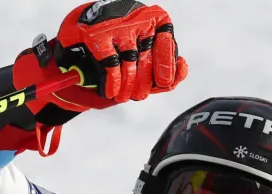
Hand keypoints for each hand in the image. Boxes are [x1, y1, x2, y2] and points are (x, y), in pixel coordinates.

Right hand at [56, 1, 187, 102]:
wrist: (89, 29)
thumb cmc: (125, 43)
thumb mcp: (149, 52)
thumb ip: (170, 65)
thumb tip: (182, 67)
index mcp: (157, 20)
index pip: (166, 43)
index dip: (165, 66)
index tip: (163, 82)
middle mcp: (140, 20)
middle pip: (147, 58)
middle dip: (143, 83)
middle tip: (138, 95)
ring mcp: (119, 27)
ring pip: (130, 63)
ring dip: (127, 85)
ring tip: (123, 96)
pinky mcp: (99, 35)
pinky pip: (111, 64)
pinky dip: (113, 81)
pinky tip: (112, 90)